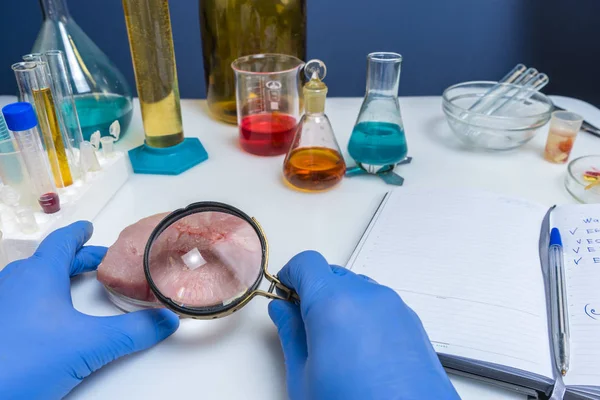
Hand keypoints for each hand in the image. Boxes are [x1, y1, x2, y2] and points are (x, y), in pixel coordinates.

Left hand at [0, 221, 178, 399]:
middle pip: (49, 260)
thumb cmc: (20, 362)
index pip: (62, 242)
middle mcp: (14, 283)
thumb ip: (132, 332)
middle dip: (75, 260)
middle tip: (97, 263)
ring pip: (32, 280)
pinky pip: (20, 300)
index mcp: (38, 275)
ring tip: (75, 288)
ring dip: (57, 279)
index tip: (88, 229)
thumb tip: (163, 321)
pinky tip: (49, 320)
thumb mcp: (89, 345)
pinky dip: (41, 298)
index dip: (79, 234)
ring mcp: (1, 304)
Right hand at [268, 251, 459, 399]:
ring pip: (356, 288)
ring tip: (334, 345)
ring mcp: (394, 307)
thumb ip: (290, 333)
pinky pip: (379, 305)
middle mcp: (368, 296)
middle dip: (313, 292)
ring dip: (340, 304)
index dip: (290, 275)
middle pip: (332, 273)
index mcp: (334, 303)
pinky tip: (360, 351)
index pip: (306, 263)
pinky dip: (364, 316)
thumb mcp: (304, 376)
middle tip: (303, 324)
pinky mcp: (412, 321)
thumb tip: (282, 310)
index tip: (284, 294)